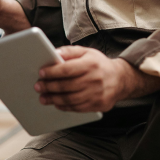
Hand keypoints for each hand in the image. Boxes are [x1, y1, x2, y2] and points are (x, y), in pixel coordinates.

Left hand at [35, 46, 159, 111]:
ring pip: (70, 99)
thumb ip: (70, 51)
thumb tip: (54, 53)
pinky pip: (77, 108)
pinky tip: (56, 103)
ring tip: (43, 97)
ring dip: (54, 99)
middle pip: (66, 85)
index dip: (52, 72)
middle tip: (38, 86)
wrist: (121, 79)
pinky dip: (64, 107)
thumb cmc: (99, 65)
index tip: (41, 73)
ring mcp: (97, 94)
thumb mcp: (87, 52)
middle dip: (49, 86)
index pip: (67, 69)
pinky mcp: (98, 105)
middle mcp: (95, 79)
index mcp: (91, 64)